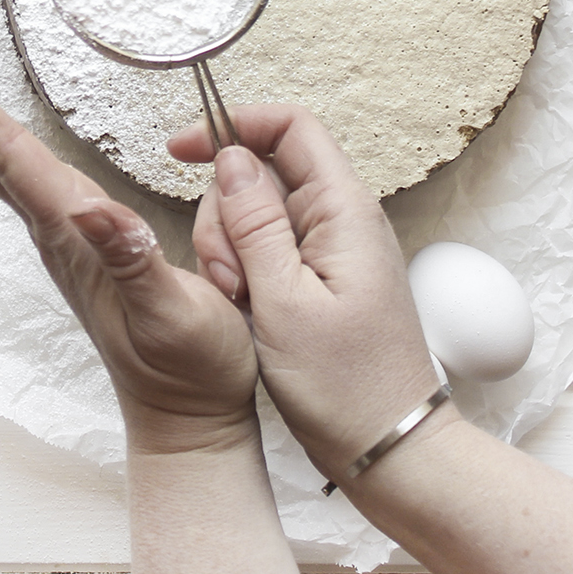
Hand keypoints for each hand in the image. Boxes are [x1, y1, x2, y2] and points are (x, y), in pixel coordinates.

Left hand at [0, 27, 257, 451]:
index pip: (2, 151)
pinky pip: (15, 170)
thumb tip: (93, 212)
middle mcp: (54, 226)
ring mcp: (61, 232)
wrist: (184, 420)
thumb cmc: (188, 371)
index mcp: (72, 232)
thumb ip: (134, 263)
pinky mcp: (77, 237)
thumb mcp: (175, 315)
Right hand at [169, 105, 447, 481]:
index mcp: (343, 209)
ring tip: (240, 306)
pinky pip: (269, 251)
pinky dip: (246, 274)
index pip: (290, 126)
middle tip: (227, 279)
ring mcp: (332, 249)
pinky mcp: (322, 278)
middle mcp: (342, 219)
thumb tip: (231, 155)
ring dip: (232, 252)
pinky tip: (246, 313)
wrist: (391, 448)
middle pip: (263, 173)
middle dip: (226, 216)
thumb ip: (254, 223)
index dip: (234, 125)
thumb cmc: (347, 386)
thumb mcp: (283, 302)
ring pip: (258, 214)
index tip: (181, 152)